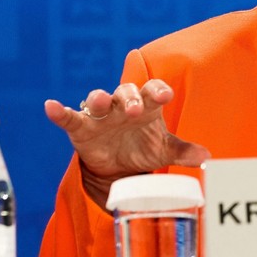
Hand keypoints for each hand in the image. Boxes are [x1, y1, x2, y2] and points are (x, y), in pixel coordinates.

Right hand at [44, 80, 208, 207]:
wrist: (118, 165)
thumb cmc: (143, 147)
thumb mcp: (163, 150)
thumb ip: (183, 151)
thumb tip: (206, 157)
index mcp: (148, 105)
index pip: (154, 90)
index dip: (159, 90)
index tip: (166, 95)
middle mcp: (124, 105)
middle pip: (126, 92)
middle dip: (131, 98)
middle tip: (136, 110)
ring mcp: (102, 115)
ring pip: (99, 99)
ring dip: (100, 99)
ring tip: (101, 103)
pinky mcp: (82, 128)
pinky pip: (69, 117)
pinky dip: (59, 111)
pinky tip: (50, 106)